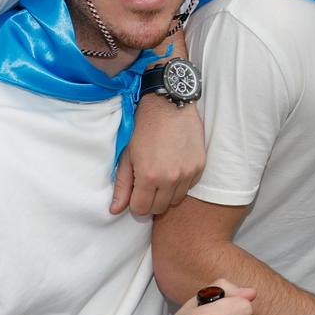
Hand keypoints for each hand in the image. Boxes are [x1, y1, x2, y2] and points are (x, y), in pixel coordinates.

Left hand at [112, 96, 204, 216]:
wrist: (169, 104)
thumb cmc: (144, 127)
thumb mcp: (127, 155)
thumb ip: (122, 185)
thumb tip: (115, 210)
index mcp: (149, 176)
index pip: (141, 209)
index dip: (135, 203)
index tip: (135, 192)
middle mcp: (170, 178)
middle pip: (159, 209)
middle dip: (150, 200)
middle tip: (147, 184)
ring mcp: (188, 173)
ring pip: (176, 200)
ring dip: (167, 193)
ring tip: (162, 175)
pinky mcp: (199, 166)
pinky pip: (189, 187)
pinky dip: (181, 183)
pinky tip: (174, 167)